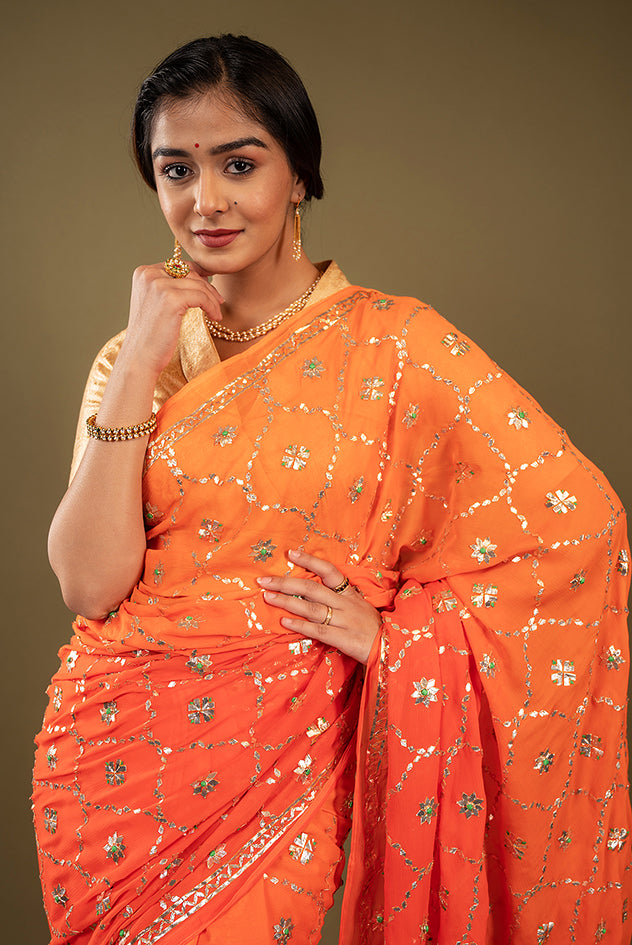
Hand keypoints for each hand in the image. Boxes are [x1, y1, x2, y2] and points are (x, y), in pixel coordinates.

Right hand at [120, 260, 224, 377]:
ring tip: (216, 313)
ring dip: (212, 299)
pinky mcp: (171, 298)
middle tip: (218, 301)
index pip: (178, 265)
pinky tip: (215, 317)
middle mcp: (148, 274)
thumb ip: (171, 286)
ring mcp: (158, 285)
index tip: (210, 289)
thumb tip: (202, 275)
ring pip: (198, 284)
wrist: (140, 358)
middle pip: (189, 272)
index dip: (197, 276)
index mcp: (143, 272)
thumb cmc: (151, 335)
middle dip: (207, 286)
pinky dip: (212, 306)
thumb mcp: (157, 303)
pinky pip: (201, 297)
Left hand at [257, 549, 381, 663]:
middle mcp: (346, 604)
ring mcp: (345, 621)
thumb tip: (310, 591)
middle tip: (264, 581)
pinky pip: (318, 630)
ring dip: (287, 602)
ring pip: (311, 608)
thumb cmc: (372, 628)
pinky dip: (300, 625)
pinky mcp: (344, 639)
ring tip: (268, 597)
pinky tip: (284, 622)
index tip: (290, 553)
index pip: (329, 571)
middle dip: (285, 583)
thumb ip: (339, 599)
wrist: (392, 649)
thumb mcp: (360, 607)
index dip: (310, 560)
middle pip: (312, 588)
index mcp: (350, 594)